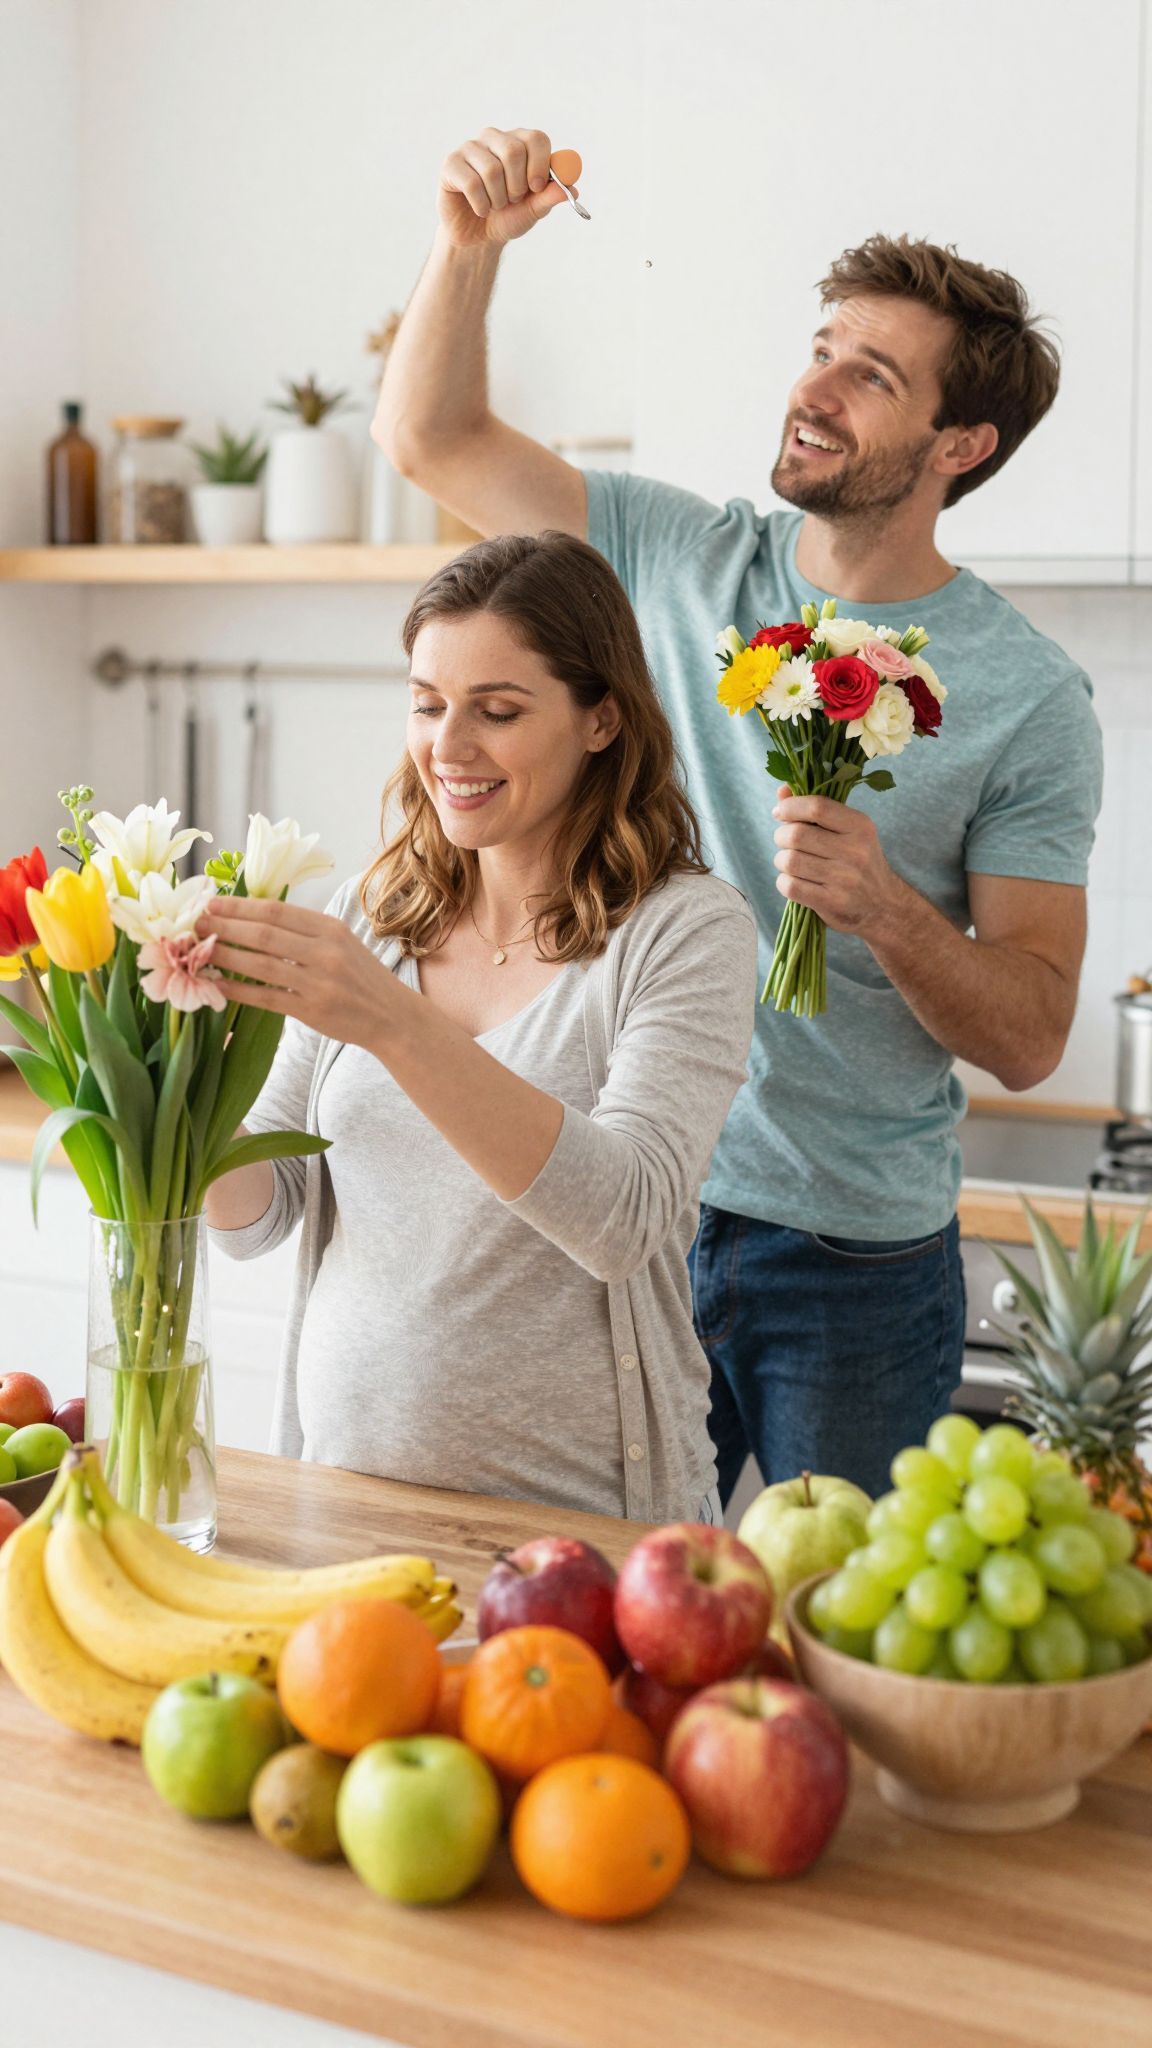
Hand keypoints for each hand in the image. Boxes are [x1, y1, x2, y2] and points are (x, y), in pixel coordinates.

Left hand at [199, 897, 396, 1051]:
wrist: (393, 1016)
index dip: (239, 905)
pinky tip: (217, 984)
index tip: (211, 902)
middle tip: (195, 924)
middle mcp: (325, 951)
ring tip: (198, 950)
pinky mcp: (312, 1011)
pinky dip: (239, 990)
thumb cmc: (360, 977)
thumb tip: (252, 916)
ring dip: (225, 956)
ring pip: (261, 964)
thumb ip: (304, 931)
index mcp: (330, 928)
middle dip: (224, 927)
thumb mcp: (341, 943)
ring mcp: (319, 982)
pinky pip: (267, 998)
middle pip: (264, 934)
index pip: (276, 910)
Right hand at [438, 126, 568, 247]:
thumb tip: (573, 188)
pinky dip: (481, 205)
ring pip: (492, 170)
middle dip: (517, 186)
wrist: (478, 237)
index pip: (536, 138)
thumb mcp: (533, 210)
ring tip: (495, 205)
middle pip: (513, 151)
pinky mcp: (451, 164)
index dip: (540, 165)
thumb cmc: (507, 217)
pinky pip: (472, 183)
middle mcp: (495, 138)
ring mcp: (471, 148)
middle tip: (512, 199)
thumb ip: (550, 197)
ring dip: (498, 199)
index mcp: (519, 142)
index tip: (537, 188)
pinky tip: (480, 208)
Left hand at [772, 786, 904, 938]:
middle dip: (781, 836)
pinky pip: (790, 886)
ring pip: (790, 861)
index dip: (791, 806)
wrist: (885, 905)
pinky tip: (794, 881)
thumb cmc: (859, 862)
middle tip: (786, 842)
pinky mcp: (832, 902)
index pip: (817, 806)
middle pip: (796, 835)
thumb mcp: (848, 831)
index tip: (780, 813)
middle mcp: (855, 851)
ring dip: (781, 861)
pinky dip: (784, 882)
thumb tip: (782, 790)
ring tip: (790, 863)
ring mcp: (845, 879)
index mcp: (860, 826)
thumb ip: (816, 809)